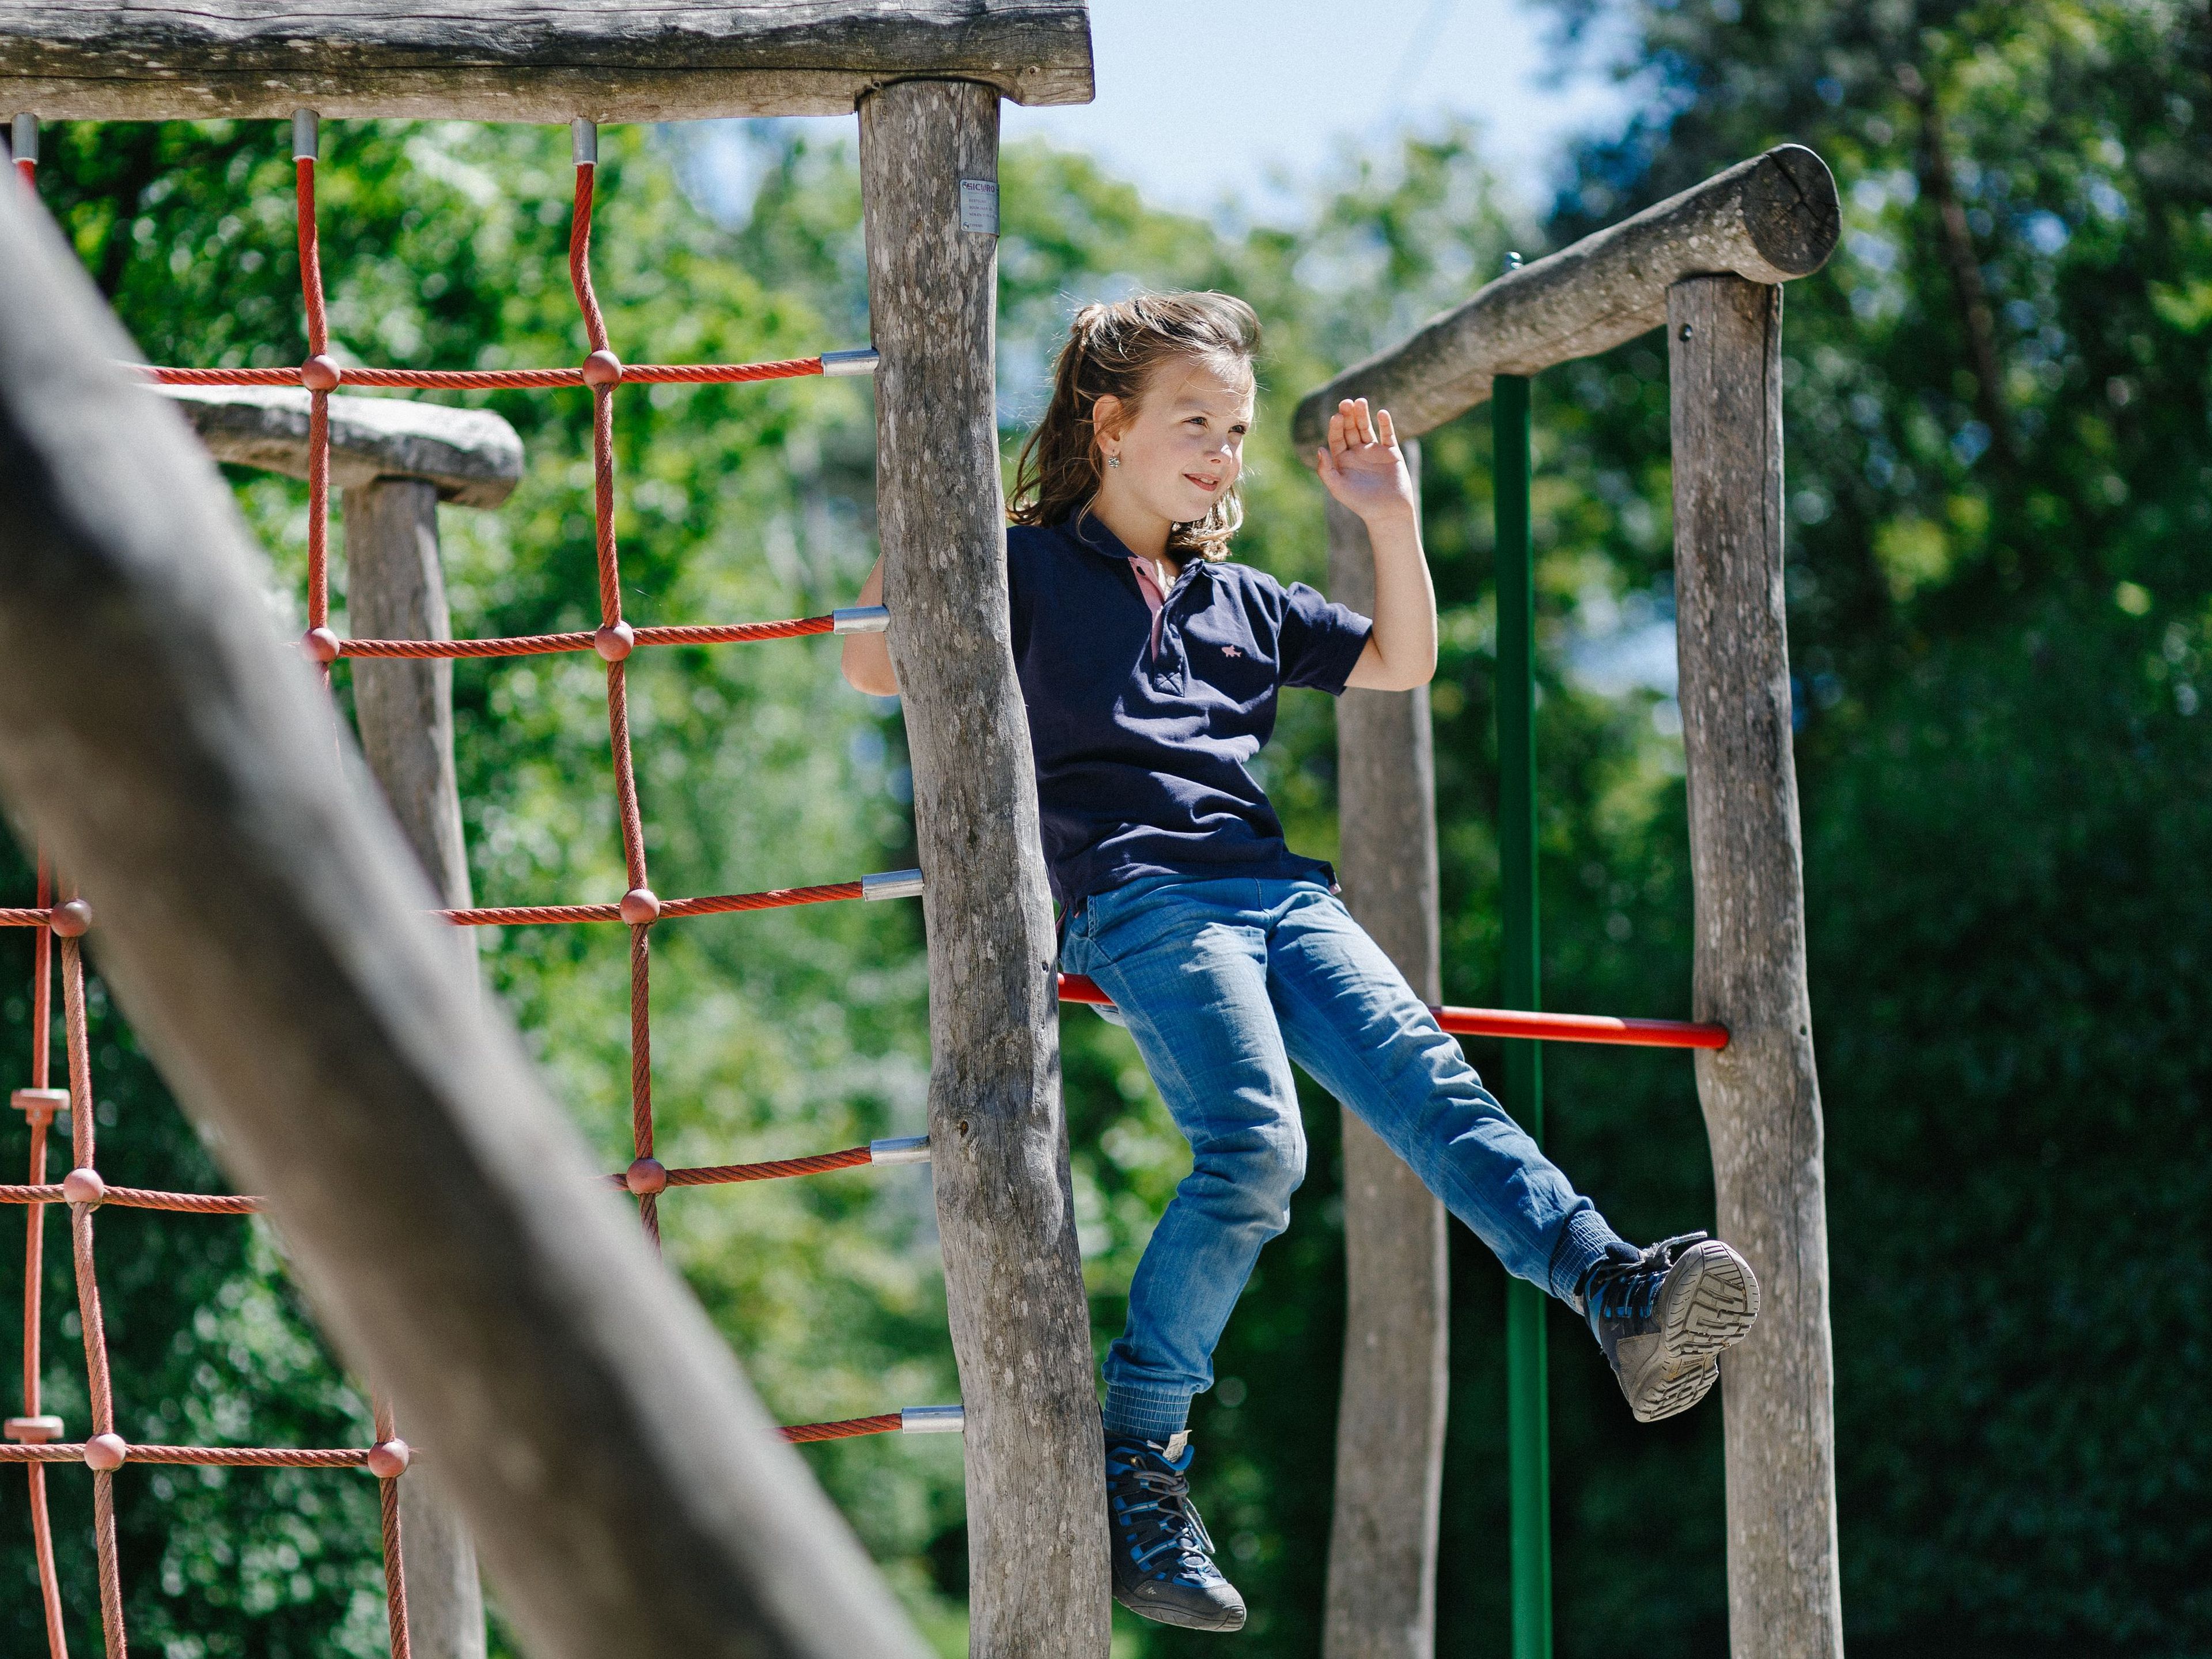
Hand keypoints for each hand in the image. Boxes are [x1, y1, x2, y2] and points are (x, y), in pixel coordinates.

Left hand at [1316, 398, 1415, 525]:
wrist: (1387, 512)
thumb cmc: (1360, 503)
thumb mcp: (1337, 488)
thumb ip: (1325, 470)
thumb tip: (1319, 449)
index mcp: (1342, 460)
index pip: (1337, 438)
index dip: (1336, 427)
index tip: (1337, 417)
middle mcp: (1357, 453)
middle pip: (1350, 429)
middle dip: (1348, 416)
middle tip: (1346, 402)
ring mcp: (1374, 452)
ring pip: (1367, 428)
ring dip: (1363, 415)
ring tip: (1360, 401)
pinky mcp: (1391, 453)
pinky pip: (1388, 435)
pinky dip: (1385, 424)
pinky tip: (1381, 413)